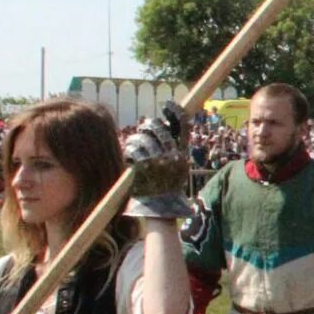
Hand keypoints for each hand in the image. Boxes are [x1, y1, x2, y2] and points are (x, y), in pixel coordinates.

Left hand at [124, 101, 191, 219]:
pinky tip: (130, 153)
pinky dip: (130, 149)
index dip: (175, 111)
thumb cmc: (170, 186)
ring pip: (144, 138)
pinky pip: (133, 149)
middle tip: (145, 127)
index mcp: (182, 153)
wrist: (163, 209)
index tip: (169, 104)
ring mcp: (157, 161)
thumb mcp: (180, 168)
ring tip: (135, 142)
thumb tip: (167, 128)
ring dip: (137, 138)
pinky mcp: (142, 167)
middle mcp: (171, 155)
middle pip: (159, 128)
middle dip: (150, 125)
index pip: (183, 125)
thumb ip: (176, 150)